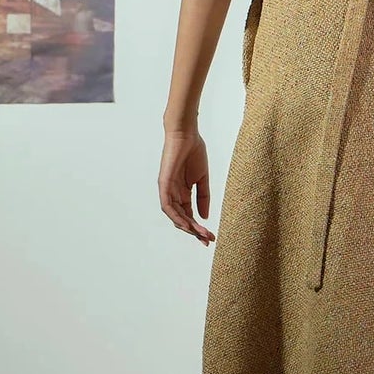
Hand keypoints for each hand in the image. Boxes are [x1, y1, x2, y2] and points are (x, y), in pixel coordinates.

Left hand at [160, 127, 213, 243]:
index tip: (210, 237)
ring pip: (175, 215)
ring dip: (187, 226)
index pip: (189, 215)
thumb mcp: (202, 179)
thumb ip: (203, 197)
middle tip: (207, 239)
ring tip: (200, 234)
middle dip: (195, 231)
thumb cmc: (194, 152)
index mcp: (182, 193)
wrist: (187, 134)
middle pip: (182, 218)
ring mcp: (167, 189)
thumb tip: (204, 217)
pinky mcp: (164, 183)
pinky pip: (167, 205)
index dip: (198, 228)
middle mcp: (173, 194)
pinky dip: (176, 216)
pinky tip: (186, 224)